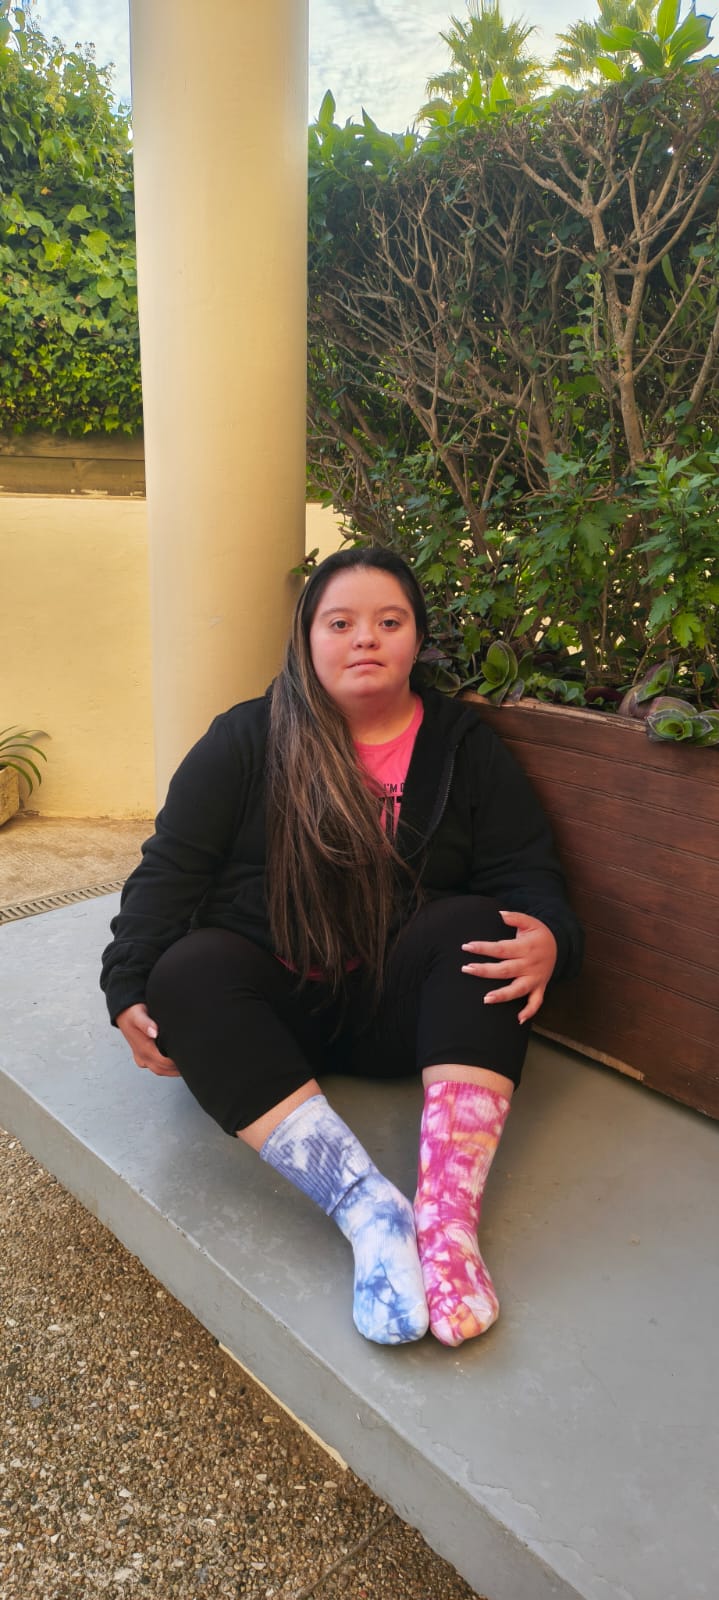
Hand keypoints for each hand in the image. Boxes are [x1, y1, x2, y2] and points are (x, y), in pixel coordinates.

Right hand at [115, 1003, 180, 1076]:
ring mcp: (142, 1059)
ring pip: (160, 1070)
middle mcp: (142, 1056)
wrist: (124, 1014)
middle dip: (177, 1067)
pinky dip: (167, 1068)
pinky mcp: (143, 1058)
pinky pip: (156, 1067)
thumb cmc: (132, 1014)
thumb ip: (145, 1023)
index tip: (187, 1054)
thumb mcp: (137, 1015)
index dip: (176, 1061)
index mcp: (142, 1048)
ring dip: (172, 1069)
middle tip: (190, 1059)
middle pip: (163, 1069)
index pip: (163, 1062)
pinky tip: (175, 1062)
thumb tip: (154, 1032)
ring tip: (186, 1063)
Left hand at [461, 910, 557, 1024]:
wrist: (561, 946)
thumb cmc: (539, 934)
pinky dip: (529, 1011)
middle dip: (485, 971)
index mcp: (525, 948)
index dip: (483, 948)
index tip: (466, 947)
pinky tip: (518, 1020)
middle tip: (466, 969)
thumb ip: (515, 918)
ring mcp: (535, 978)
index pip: (501, 949)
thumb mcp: (530, 922)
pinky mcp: (540, 987)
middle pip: (505, 970)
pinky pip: (536, 1002)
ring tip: (486, 999)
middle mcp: (529, 965)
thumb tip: (500, 914)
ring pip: (518, 989)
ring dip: (503, 995)